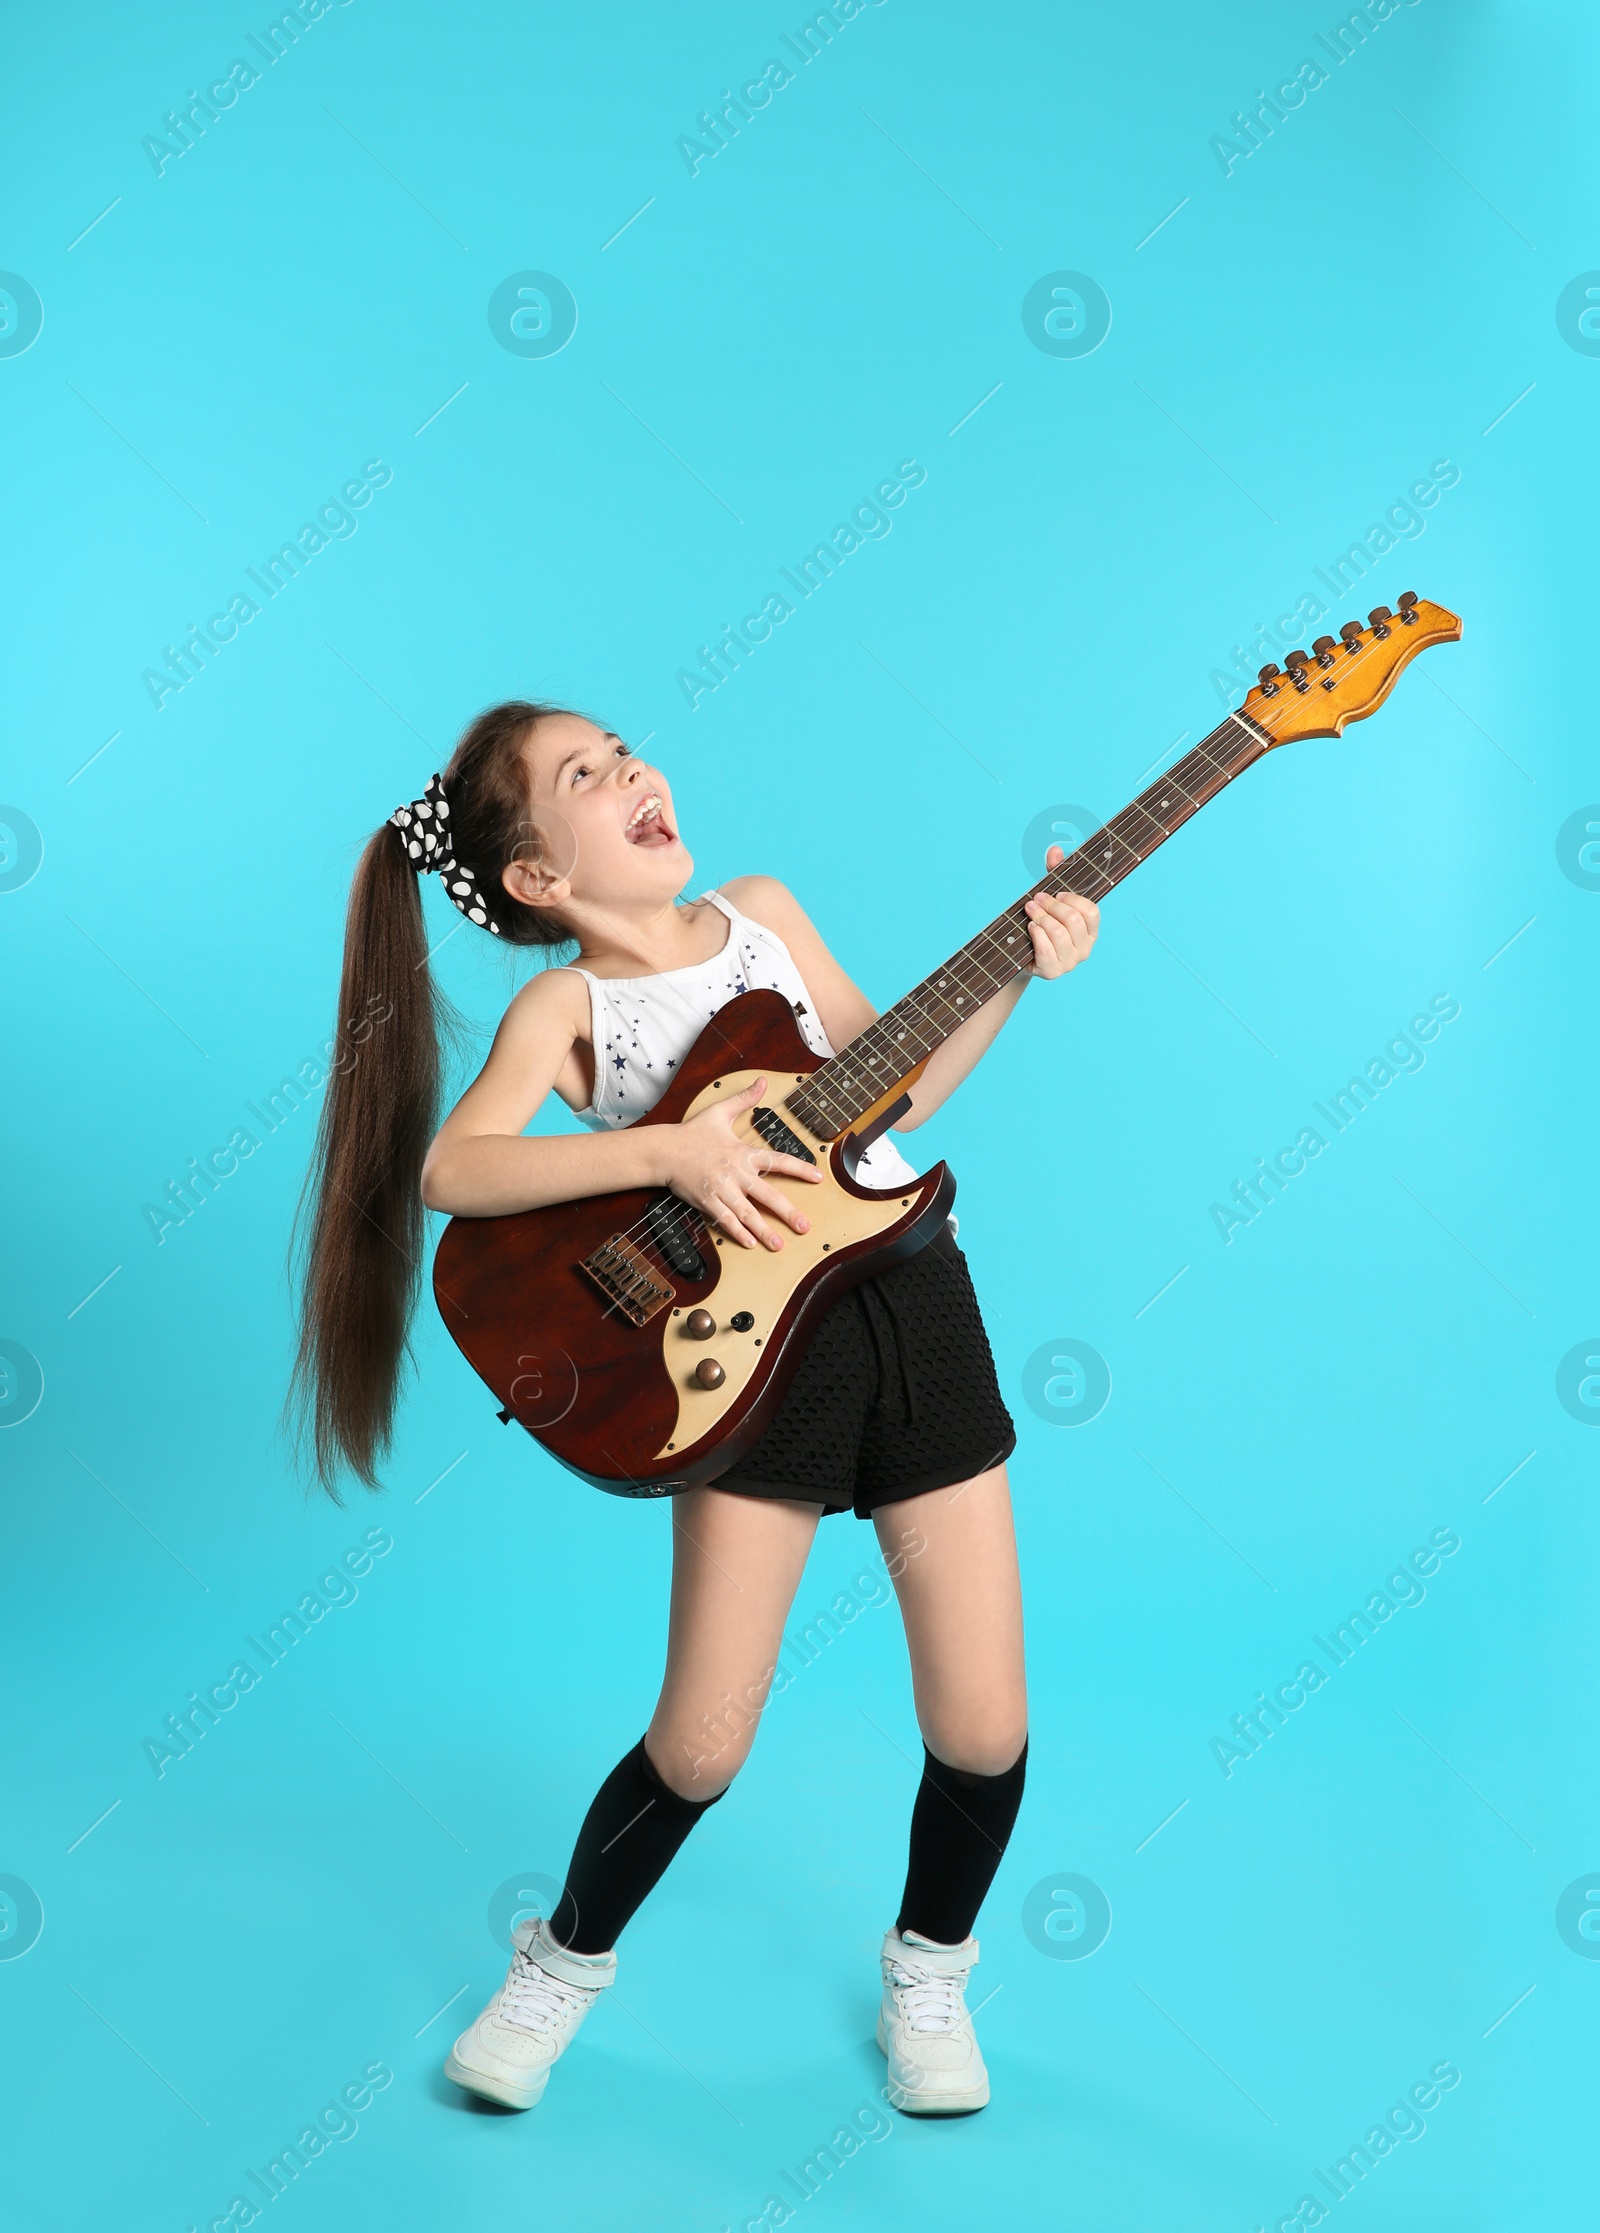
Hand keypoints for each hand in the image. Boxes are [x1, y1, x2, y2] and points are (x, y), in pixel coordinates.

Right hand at [661, 1076, 822, 1250]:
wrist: (664, 1150)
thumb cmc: (691, 1133)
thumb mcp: (720, 1112)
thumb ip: (744, 1099)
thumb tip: (762, 1081)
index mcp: (742, 1153)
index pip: (777, 1160)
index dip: (799, 1168)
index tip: (818, 1177)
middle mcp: (735, 1173)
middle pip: (767, 1195)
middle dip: (788, 1213)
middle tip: (804, 1227)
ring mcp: (721, 1190)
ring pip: (747, 1214)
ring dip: (764, 1231)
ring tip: (778, 1245)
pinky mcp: (707, 1202)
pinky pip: (726, 1220)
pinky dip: (738, 1233)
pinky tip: (749, 1243)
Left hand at [1024, 849, 1099, 977]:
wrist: (1023, 956)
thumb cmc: (1042, 925)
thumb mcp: (1050, 900)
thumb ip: (1055, 875)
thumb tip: (1055, 850)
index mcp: (1090, 930)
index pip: (1092, 911)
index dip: (1073, 899)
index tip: (1057, 893)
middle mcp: (1085, 948)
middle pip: (1073, 920)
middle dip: (1051, 905)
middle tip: (1036, 899)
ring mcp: (1070, 962)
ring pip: (1058, 933)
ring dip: (1040, 917)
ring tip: (1029, 910)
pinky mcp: (1053, 971)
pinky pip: (1046, 950)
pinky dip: (1037, 934)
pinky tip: (1030, 927)